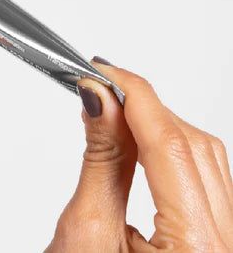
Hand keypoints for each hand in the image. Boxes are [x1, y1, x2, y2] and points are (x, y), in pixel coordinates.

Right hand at [44, 59, 232, 251]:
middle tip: (99, 87)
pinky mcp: (222, 237)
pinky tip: (140, 142)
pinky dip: (172, 151)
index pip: (170, 144)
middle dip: (143, 108)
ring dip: (158, 126)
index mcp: (198, 252)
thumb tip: (99, 98)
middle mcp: (227, 246)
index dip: (135, 95)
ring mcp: (229, 242)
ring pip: (206, 156)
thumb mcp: (87, 234)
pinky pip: (208, 177)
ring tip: (114, 114)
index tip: (103, 70)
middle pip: (193, 146)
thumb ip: (101, 158)